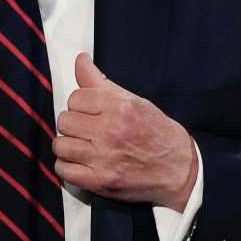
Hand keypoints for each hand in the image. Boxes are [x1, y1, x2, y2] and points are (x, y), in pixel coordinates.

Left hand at [53, 52, 197, 211]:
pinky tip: (80, 162)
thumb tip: (81, 59)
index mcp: (119, 107)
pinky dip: (67, 167)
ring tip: (82, 146)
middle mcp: (110, 131)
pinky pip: (64, 170)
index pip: (75, 98)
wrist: (179, 169)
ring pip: (60, 145)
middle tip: (87, 130)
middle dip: (73, 124)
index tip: (91, 113)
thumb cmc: (156, 132)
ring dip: (68, 145)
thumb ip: (101, 81)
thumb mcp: (133, 100)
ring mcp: (104, 158)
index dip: (81, 105)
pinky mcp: (101, 181)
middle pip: (65, 121)